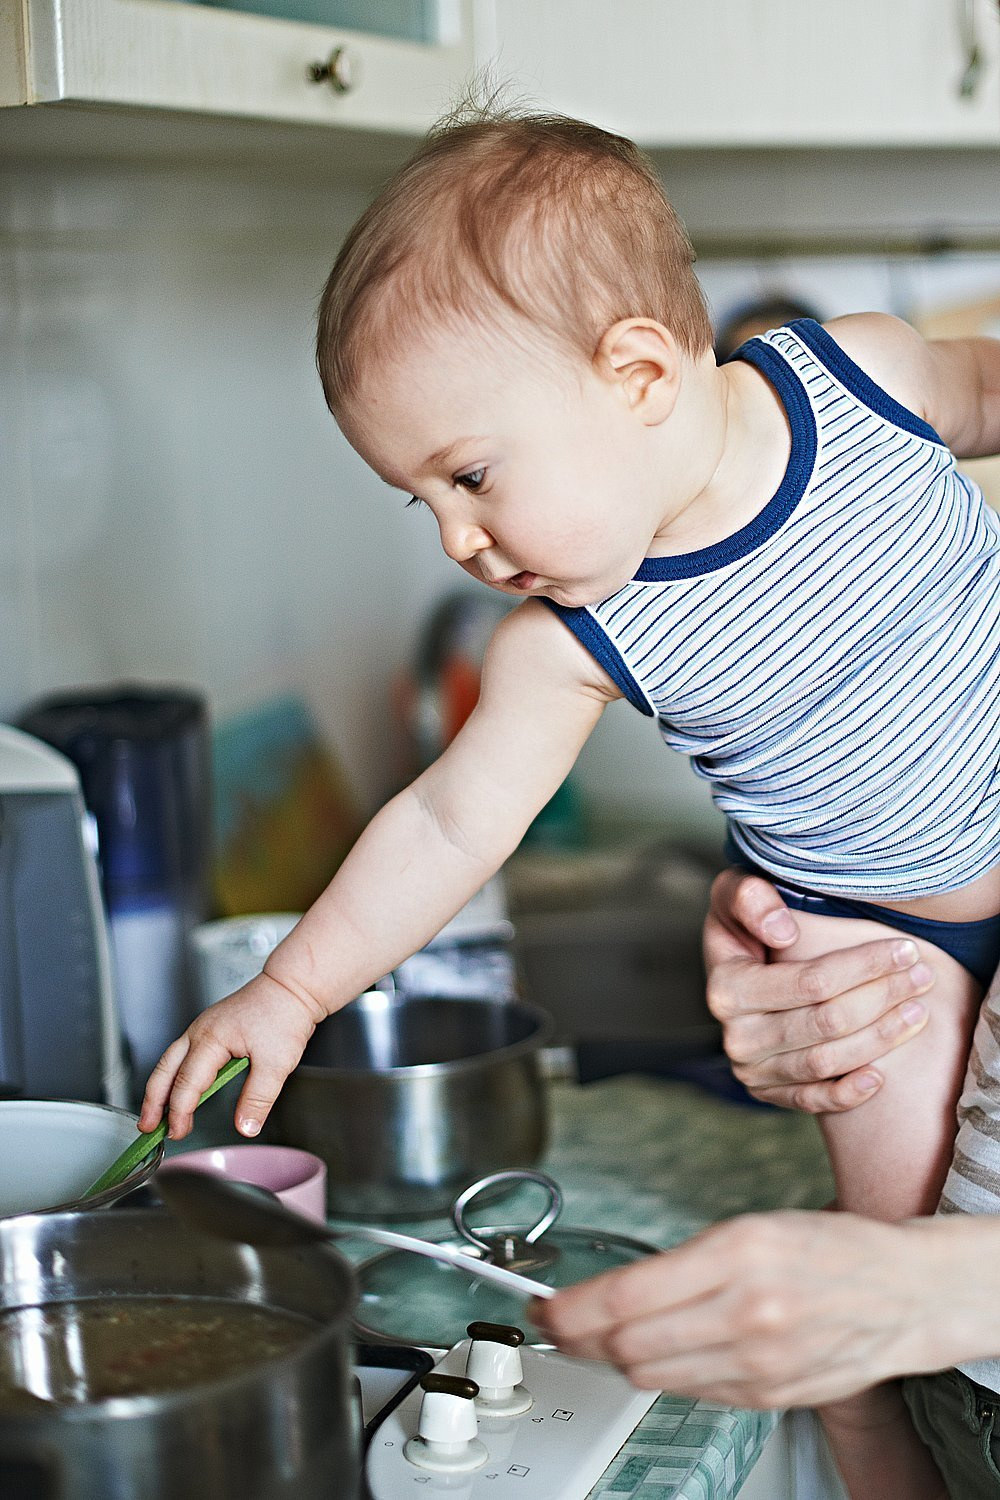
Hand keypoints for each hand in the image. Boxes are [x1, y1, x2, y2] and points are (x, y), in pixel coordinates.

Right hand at [138, 970, 323, 1139]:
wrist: (292, 986)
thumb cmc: (284, 1014)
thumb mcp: (277, 1063)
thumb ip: (257, 1098)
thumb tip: (245, 1127)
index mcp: (211, 1039)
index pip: (186, 1083)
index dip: (179, 1112)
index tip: (177, 1133)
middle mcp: (200, 1031)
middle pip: (165, 1070)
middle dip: (153, 1101)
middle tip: (146, 1127)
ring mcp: (203, 1028)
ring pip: (170, 1061)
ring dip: (160, 1088)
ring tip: (154, 1114)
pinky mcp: (211, 1028)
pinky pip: (183, 1055)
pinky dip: (174, 1075)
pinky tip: (179, 1089)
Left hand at [532, 1210, 947, 1408]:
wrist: (903, 1293)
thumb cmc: (828, 1251)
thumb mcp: (748, 1230)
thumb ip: (679, 1266)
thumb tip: (610, 1297)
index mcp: (738, 1255)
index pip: (626, 1297)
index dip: (570, 1310)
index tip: (543, 1309)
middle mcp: (748, 1313)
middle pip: (628, 1346)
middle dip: (580, 1338)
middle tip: (558, 1324)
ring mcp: (760, 1362)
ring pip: (652, 1375)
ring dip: (615, 1360)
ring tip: (600, 1339)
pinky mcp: (769, 1396)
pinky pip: (691, 1394)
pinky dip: (665, 1376)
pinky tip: (662, 1353)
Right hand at [705, 869, 934, 1112]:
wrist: (732, 964)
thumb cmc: (745, 922)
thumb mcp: (736, 893)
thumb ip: (750, 898)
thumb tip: (783, 931)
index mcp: (727, 988)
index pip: (811, 982)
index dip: (864, 967)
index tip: (905, 949)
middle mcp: (736, 1035)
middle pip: (827, 1022)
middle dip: (883, 998)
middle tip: (923, 976)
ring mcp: (750, 1069)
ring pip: (826, 1062)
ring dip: (880, 1038)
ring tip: (919, 1012)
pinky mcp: (765, 1091)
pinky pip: (810, 1101)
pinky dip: (847, 1094)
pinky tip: (881, 1076)